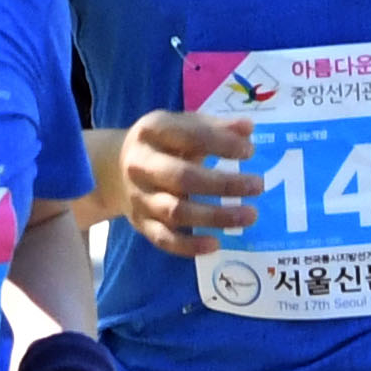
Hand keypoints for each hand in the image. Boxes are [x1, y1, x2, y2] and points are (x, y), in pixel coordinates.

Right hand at [116, 108, 260, 251]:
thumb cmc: (162, 144)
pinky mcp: (140, 224)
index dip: (221, 143)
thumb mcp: (182, 125)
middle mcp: (141, 165)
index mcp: (152, 131)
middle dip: (223, 184)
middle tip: (257, 185)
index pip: (189, 136)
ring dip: (215, 216)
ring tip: (250, 215)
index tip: (249, 152)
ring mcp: (140, 197)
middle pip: (183, 177)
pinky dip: (189, 245)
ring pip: (176, 211)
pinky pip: (164, 239)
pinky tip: (216, 243)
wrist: (113, 169)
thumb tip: (248, 129)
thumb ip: (214, 126)